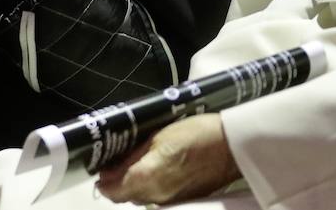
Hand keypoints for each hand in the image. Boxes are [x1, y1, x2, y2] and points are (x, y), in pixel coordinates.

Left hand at [97, 114, 238, 204]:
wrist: (232, 146)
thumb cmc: (196, 133)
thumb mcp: (159, 136)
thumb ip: (132, 156)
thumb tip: (109, 171)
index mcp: (144, 179)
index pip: (111, 190)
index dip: (104, 179)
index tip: (104, 166)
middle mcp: (154, 197)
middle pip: (125, 196)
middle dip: (119, 181)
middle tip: (121, 161)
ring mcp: (169, 202)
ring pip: (141, 198)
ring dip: (136, 184)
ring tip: (143, 161)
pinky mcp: (183, 200)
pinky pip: (158, 197)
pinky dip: (153, 186)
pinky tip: (162, 168)